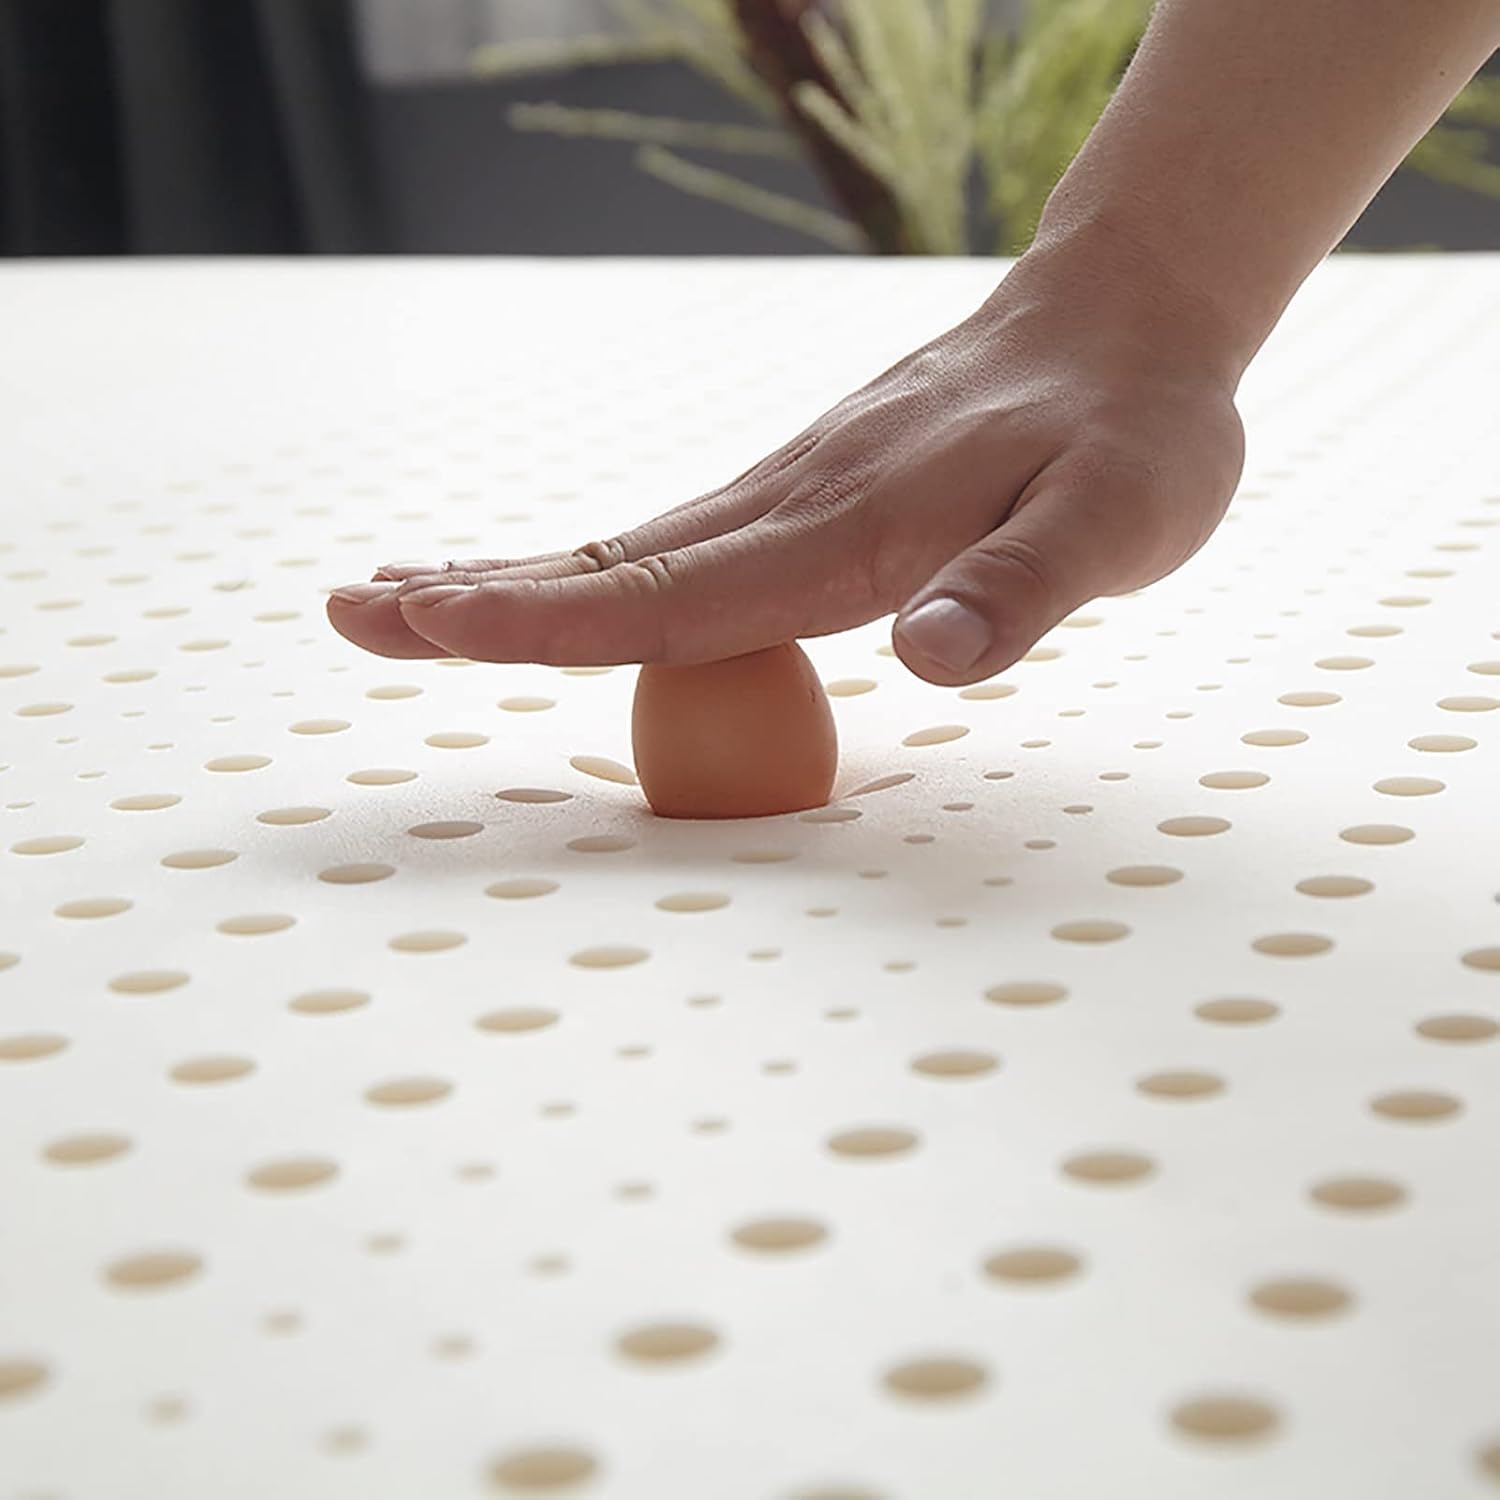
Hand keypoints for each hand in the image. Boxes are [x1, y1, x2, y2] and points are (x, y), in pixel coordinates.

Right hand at [326, 246, 1245, 686]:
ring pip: (632, 549)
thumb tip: (928, 659)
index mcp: (850, 527)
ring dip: (511, 577)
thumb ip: (1027, 586)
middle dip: (479, 596)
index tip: (434, 625)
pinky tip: (555, 583)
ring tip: (406, 597)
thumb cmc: (1135, 430)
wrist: (1125, 318)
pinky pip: (680, 544)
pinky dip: (592, 571)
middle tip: (353, 611)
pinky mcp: (807, 491)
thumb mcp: (1121, 514)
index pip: (673, 589)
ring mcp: (793, 492)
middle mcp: (796, 505)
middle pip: (614, 564)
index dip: (550, 618)